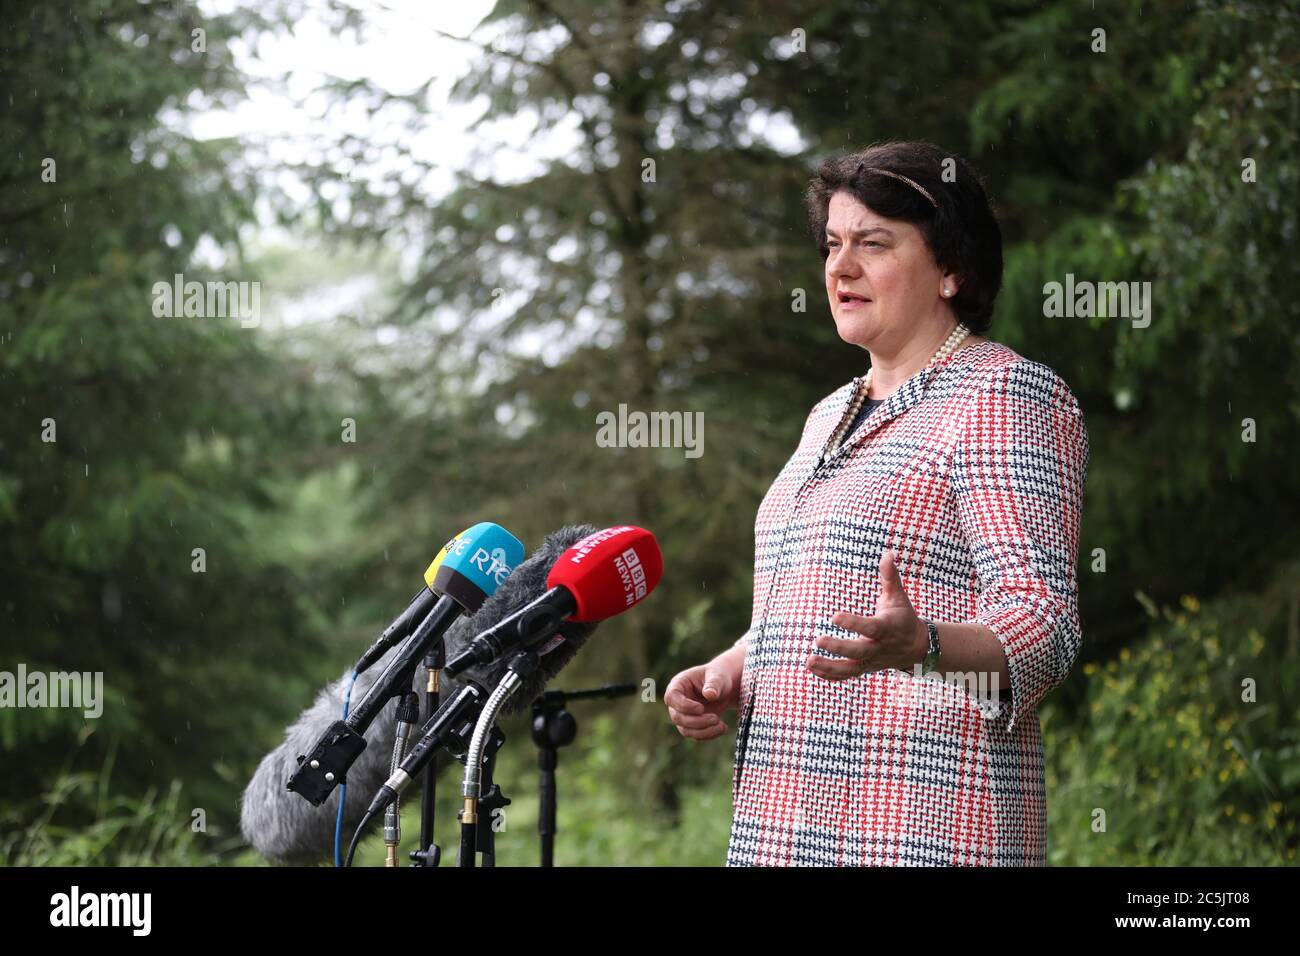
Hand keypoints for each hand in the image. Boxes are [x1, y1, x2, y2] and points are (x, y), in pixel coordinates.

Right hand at [664, 648, 741, 740]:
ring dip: (704, 731)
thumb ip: (714, 684)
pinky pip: (696, 736)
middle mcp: (676, 702)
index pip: (671, 698)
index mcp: (678, 684)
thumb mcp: (718, 676)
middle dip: (697, 722)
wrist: (725, 688)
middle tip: (716, 718)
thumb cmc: (719, 677)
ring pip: (685, 730)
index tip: (701, 708)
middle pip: (677, 717)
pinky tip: (723, 728)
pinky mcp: (691, 726)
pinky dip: (709, 735)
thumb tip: (709, 695)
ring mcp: (683, 715)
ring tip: (722, 725)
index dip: (684, 706)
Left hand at [806, 549, 927, 680]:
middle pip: (858, 652)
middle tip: (818, 640)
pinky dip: (830, 675)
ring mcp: (871, 662)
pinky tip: (813, 669)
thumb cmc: (903, 617)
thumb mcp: (899, 597)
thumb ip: (890, 577)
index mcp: (886, 628)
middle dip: (838, 648)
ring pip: (850, 670)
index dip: (853, 623)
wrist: (917, 648)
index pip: (869, 628)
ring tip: (809, 660)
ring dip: (829, 667)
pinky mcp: (865, 669)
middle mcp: (878, 648)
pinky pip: (847, 676)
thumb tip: (887, 553)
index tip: (834, 617)